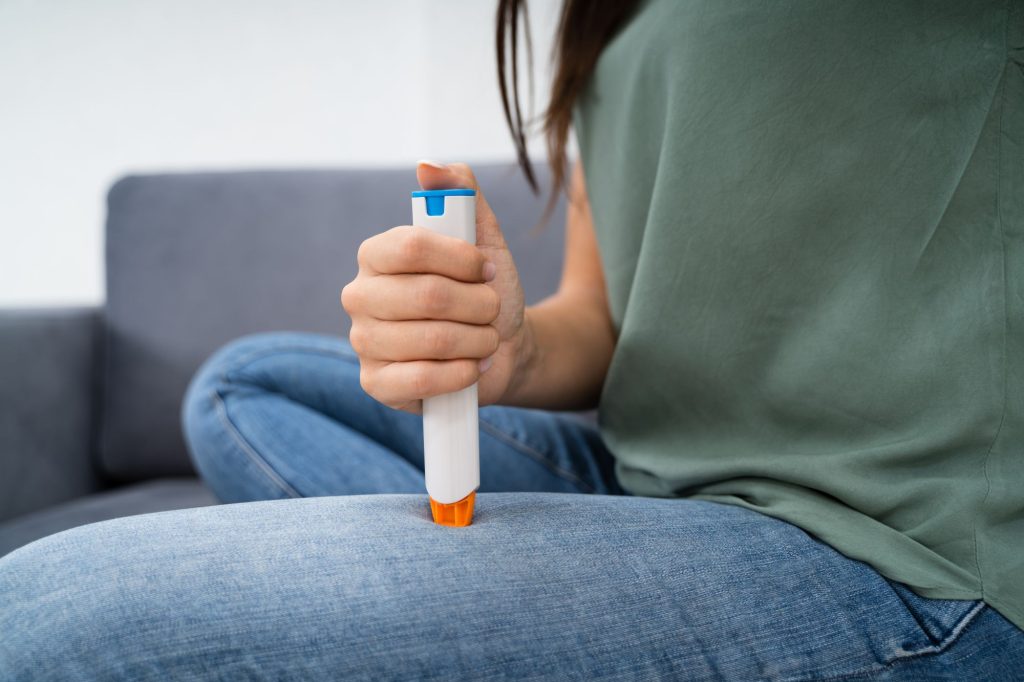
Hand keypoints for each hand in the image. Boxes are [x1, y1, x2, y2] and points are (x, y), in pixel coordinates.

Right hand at [340, 161, 527, 413]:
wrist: (502, 348)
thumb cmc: (484, 289)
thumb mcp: (482, 235)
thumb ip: (460, 193)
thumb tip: (428, 167)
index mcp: (377, 254)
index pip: (411, 246)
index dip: (460, 259)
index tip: (488, 269)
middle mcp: (360, 295)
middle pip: (427, 296)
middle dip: (478, 305)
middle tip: (492, 309)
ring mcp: (363, 342)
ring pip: (431, 340)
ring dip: (477, 340)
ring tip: (487, 338)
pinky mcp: (375, 383)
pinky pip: (419, 380)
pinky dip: (460, 374)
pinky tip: (472, 367)